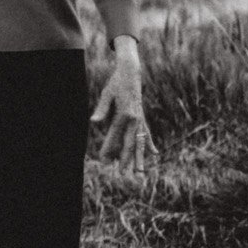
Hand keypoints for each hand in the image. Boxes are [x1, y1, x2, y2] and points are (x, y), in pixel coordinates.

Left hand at [92, 36, 154, 165]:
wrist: (131, 73)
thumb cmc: (115, 83)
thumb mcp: (106, 94)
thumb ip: (101, 109)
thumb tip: (93, 122)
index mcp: (125, 114)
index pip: (114, 135)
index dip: (108, 148)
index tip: (103, 161)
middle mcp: (135, 119)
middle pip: (130, 144)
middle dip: (125, 160)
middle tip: (121, 174)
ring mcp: (140, 120)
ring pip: (140, 143)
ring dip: (140, 158)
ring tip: (140, 173)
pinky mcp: (142, 118)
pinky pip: (146, 134)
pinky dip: (150, 144)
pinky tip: (155, 154)